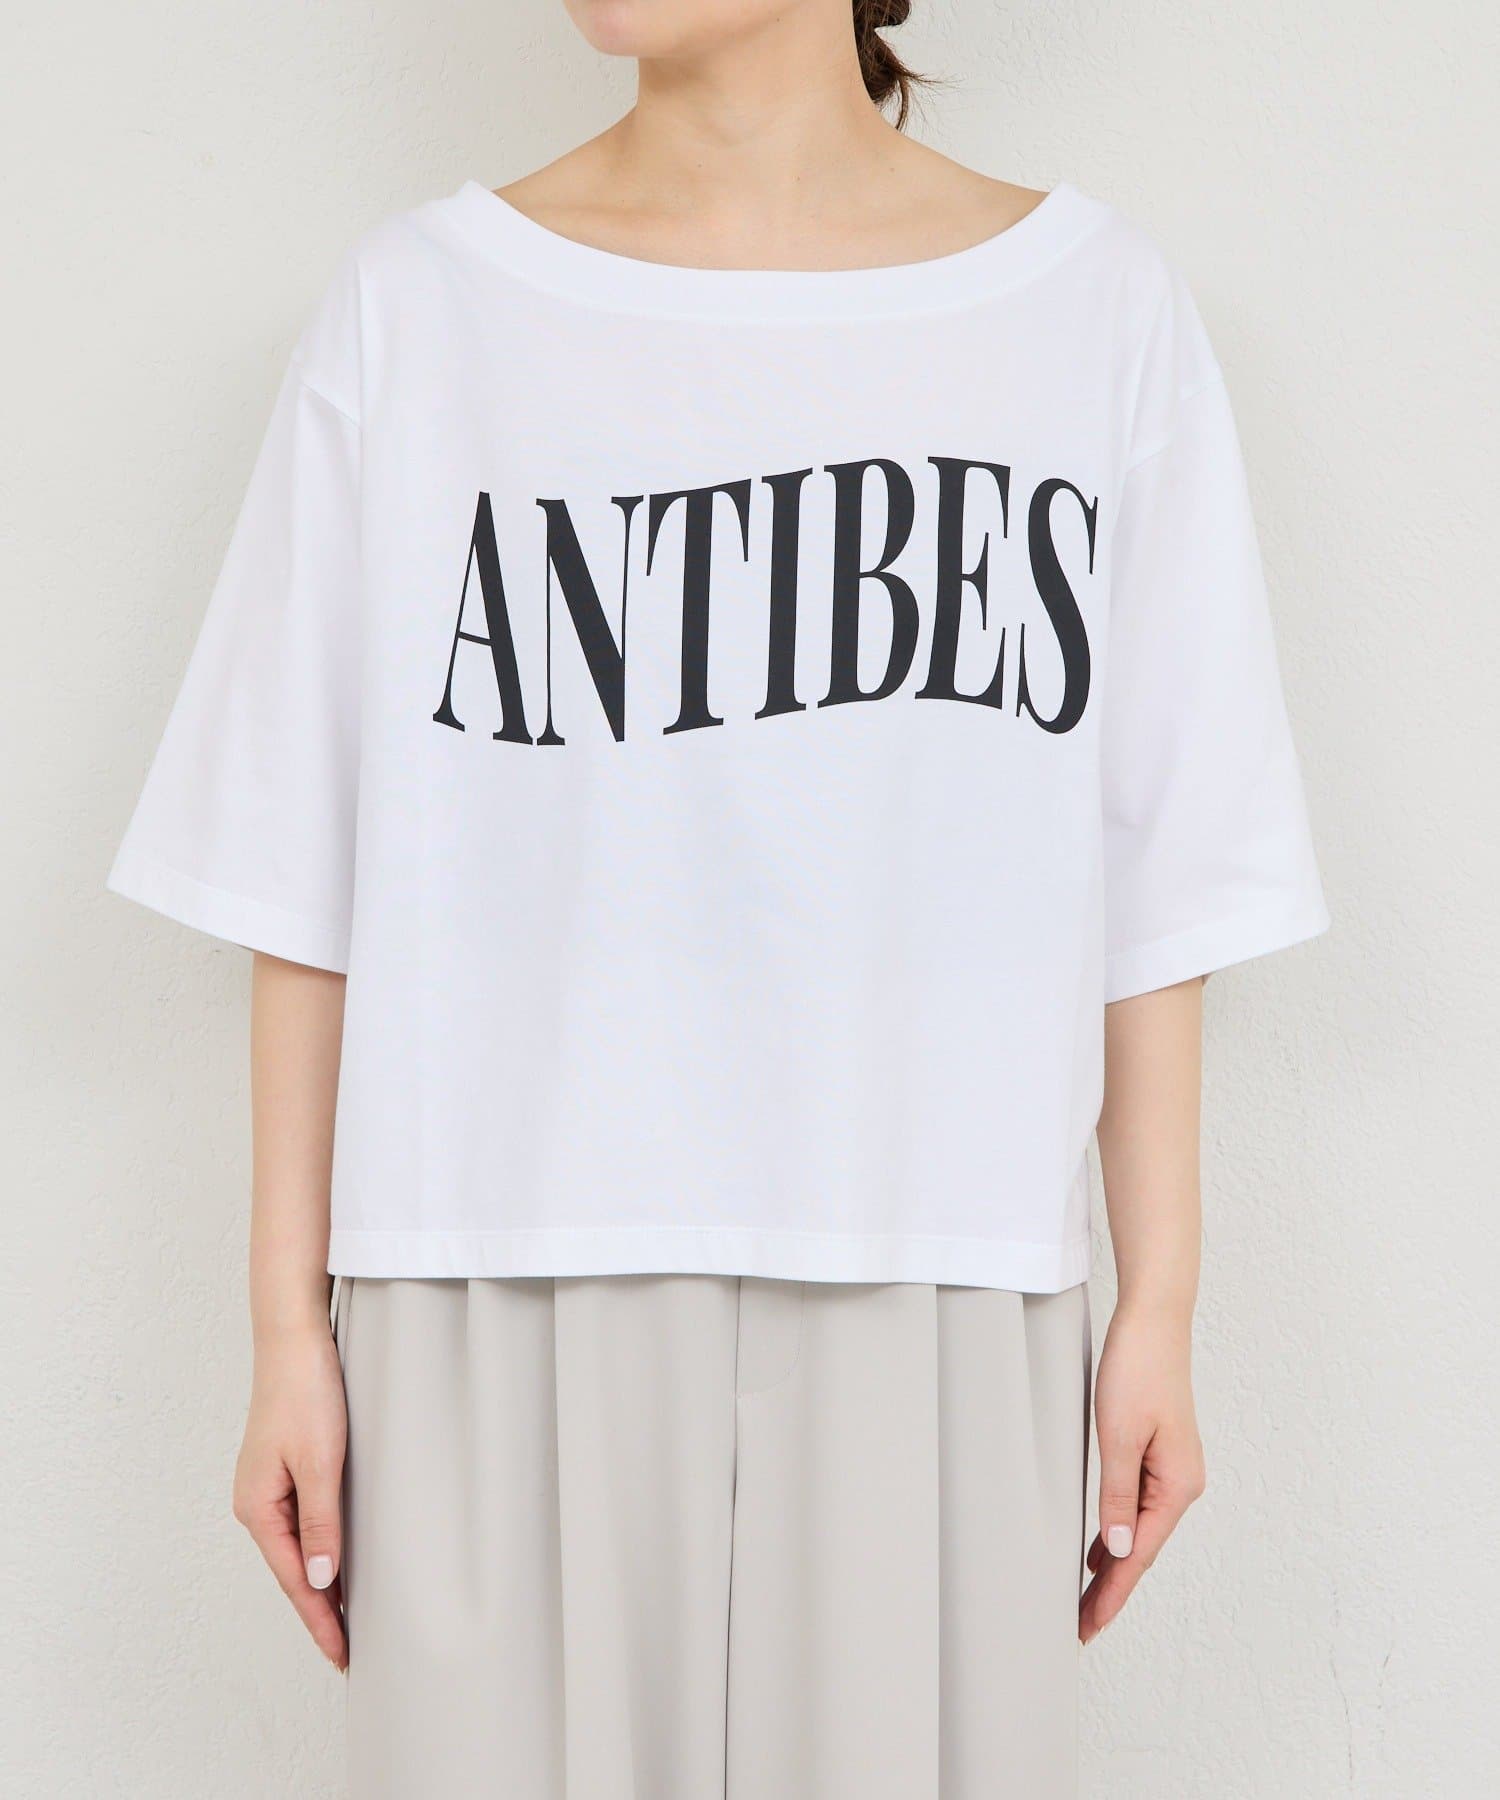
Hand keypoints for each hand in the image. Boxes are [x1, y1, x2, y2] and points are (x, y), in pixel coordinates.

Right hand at [232, 1323, 347, 1669]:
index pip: (295, 1580)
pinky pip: (302, 1522)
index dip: (320, 1620)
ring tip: (347, 1617)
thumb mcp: (321, 1463)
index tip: (342, 1654)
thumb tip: (322, 1582)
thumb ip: (322, 1524)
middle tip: (348, 1649)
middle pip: (293, 1570)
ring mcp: (267, 1485)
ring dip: (321, 1582)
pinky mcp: (284, 1467)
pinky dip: (320, 1548)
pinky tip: (336, 1559)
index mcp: (258, 1508)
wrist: (293, 1337)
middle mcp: (256, 1503)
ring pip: (297, 1548)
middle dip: (319, 1611)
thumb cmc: (306, 1392)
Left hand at [1080, 1302, 1205, 1644]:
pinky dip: (1117, 1530)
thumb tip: (1118, 1551)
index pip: (1138, 1556)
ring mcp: (1172, 1469)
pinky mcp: (1158, 1453)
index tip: (1089, 1627)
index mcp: (1177, 1486)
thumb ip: (1117, 1496)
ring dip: (1112, 1563)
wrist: (1154, 1320)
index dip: (1112, 1595)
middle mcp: (1181, 1484)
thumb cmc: (1138, 1369)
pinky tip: (1100, 1546)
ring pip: (1137, 1529)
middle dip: (1110, 1588)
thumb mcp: (1118, 1435)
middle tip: (1079, 1626)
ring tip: (1084, 1598)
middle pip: (1140, 1550)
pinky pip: (1135, 1504)